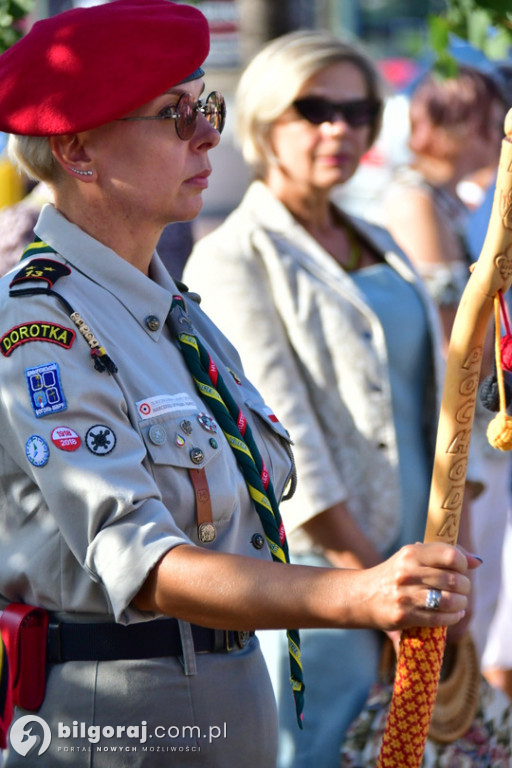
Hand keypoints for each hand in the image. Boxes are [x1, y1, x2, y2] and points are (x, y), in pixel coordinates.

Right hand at [357, 542, 480, 631]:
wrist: (362, 596)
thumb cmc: (395, 575)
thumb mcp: (413, 557)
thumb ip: (443, 555)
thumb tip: (477, 561)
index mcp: (411, 553)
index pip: (450, 556)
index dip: (463, 564)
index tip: (461, 570)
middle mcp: (407, 572)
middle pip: (453, 580)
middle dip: (465, 587)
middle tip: (462, 589)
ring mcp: (405, 595)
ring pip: (449, 601)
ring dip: (461, 604)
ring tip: (459, 603)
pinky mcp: (404, 616)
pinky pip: (440, 619)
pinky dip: (453, 617)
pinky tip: (453, 614)